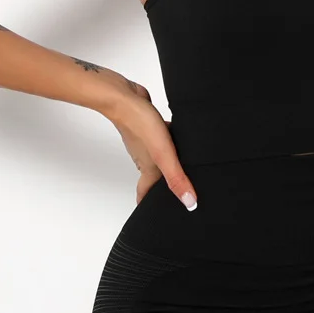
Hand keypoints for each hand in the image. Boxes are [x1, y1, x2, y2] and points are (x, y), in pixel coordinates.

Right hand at [98, 74, 197, 208]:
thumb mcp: (163, 155)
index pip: (145, 193)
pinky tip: (183, 136)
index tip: (155, 215)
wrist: (124, 97)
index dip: (149, 205)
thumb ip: (176, 178)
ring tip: (185, 167)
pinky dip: (172, 141)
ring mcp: (146, 142)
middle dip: (165, 185)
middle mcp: (146, 158)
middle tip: (177, 192)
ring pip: (160, 157)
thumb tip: (189, 203)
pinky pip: (163, 138)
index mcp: (148, 169)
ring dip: (170, 162)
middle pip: (155, 176)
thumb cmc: (139, 124)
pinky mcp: (150, 126)